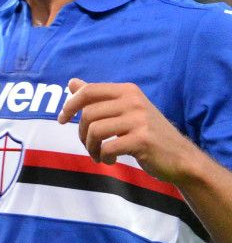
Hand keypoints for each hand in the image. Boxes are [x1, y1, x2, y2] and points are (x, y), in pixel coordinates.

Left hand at [58, 78, 201, 181]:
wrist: (181, 157)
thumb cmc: (148, 134)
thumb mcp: (125, 111)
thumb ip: (99, 98)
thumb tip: (72, 82)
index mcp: (128, 91)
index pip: (89, 91)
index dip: (70, 105)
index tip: (62, 120)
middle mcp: (134, 101)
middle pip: (88, 114)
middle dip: (82, 134)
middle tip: (90, 145)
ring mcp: (140, 120)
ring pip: (95, 131)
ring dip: (91, 148)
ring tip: (99, 154)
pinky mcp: (142, 139)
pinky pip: (108, 147)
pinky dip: (104, 157)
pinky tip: (111, 160)